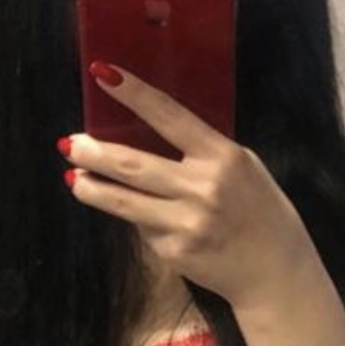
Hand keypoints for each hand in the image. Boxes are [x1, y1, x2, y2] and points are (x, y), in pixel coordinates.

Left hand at [57, 63, 311, 310]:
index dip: (134, 94)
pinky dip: (133, 216)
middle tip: (69, 143)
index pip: (169, 116)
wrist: (275, 272)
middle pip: (132, 164)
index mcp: (223, 156)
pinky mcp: (174, 251)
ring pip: (123, 201)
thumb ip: (202, 150)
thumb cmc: (260, 211)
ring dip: (91, 188)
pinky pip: (141, 226)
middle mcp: (202, 188)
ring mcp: (185, 222)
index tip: (102, 73)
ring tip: (74, 178)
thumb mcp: (243, 167)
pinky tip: (134, 212)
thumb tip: (149, 134)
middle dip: (93, 152)